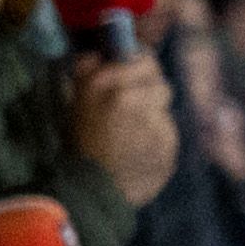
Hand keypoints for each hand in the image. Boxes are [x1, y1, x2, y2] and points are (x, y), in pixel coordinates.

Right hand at [67, 53, 177, 205]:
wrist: (90, 192)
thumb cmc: (80, 144)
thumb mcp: (75, 102)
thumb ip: (88, 71)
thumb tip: (100, 53)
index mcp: (106, 85)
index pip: (143, 58)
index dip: (139, 66)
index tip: (134, 74)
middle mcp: (133, 99)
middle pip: (159, 83)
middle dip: (148, 93)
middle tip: (131, 110)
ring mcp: (155, 124)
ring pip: (164, 110)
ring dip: (153, 118)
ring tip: (132, 136)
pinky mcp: (169, 146)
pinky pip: (168, 135)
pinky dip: (157, 142)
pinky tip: (140, 153)